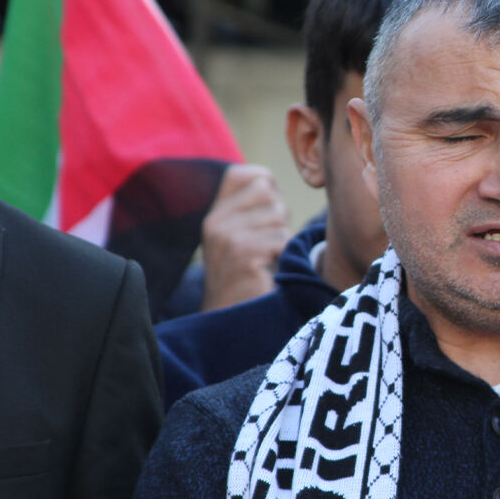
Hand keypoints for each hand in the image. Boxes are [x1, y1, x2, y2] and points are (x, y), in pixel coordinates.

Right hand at [199, 164, 289, 311]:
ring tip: (267, 261)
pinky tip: (269, 272)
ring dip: (282, 239)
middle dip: (279, 218)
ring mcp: (226, 237)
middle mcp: (215, 221)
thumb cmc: (249, 277)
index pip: (250, 175)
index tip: (266, 221)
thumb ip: (250, 208)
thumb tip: (268, 180)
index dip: (270, 192)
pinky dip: (285, 255)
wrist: (234, 323)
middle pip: (269, 193)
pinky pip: (282, 238)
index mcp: (214, 213)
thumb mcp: (240, 237)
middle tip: (268, 248)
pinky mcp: (242, 253)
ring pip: (278, 215)